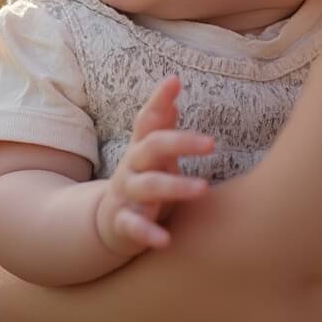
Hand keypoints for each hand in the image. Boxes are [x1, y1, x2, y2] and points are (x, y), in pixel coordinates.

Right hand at [95, 75, 213, 255]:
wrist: (108, 221)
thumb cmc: (143, 178)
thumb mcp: (152, 149)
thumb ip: (162, 119)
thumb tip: (173, 80)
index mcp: (143, 147)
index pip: (148, 118)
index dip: (159, 99)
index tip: (175, 81)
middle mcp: (133, 166)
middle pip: (151, 147)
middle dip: (179, 142)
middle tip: (212, 143)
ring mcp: (127, 194)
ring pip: (148, 186)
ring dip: (175, 186)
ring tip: (204, 188)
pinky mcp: (124, 223)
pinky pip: (134, 226)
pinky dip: (148, 232)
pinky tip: (165, 240)